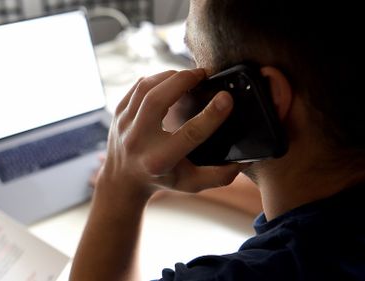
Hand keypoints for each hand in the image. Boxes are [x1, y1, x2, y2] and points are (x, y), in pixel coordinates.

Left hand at [95, 69, 246, 201]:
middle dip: (182, 81)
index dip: (211, 115)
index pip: (189, 134)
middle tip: (203, 74)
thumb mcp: (192, 183)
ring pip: (145, 88)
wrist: (122, 180)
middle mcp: (137, 141)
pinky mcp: (118, 112)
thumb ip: (220, 175)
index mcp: (158, 161)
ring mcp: (123, 125)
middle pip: (157, 100)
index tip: (226, 98)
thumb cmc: (162, 179)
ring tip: (189, 76)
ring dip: (170, 76)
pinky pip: (137, 87)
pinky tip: (171, 80)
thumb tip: (247, 159)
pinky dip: (157, 79)